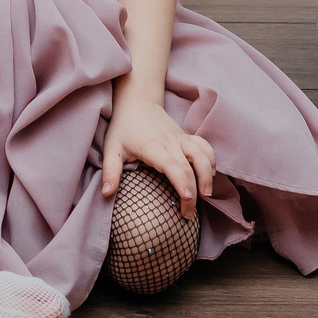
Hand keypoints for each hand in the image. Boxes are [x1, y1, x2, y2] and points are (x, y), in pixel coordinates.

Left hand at [102, 98, 216, 218]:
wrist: (137, 102)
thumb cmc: (123, 128)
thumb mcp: (111, 149)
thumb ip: (110, 172)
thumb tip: (106, 194)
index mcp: (153, 148)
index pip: (173, 166)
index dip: (182, 182)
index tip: (187, 199)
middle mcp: (171, 143)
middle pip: (190, 167)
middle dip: (194, 192)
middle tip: (189, 215)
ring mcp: (181, 138)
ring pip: (202, 154)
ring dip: (208, 174)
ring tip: (207, 194)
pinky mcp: (187, 136)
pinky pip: (205, 146)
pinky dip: (212, 160)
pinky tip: (211, 174)